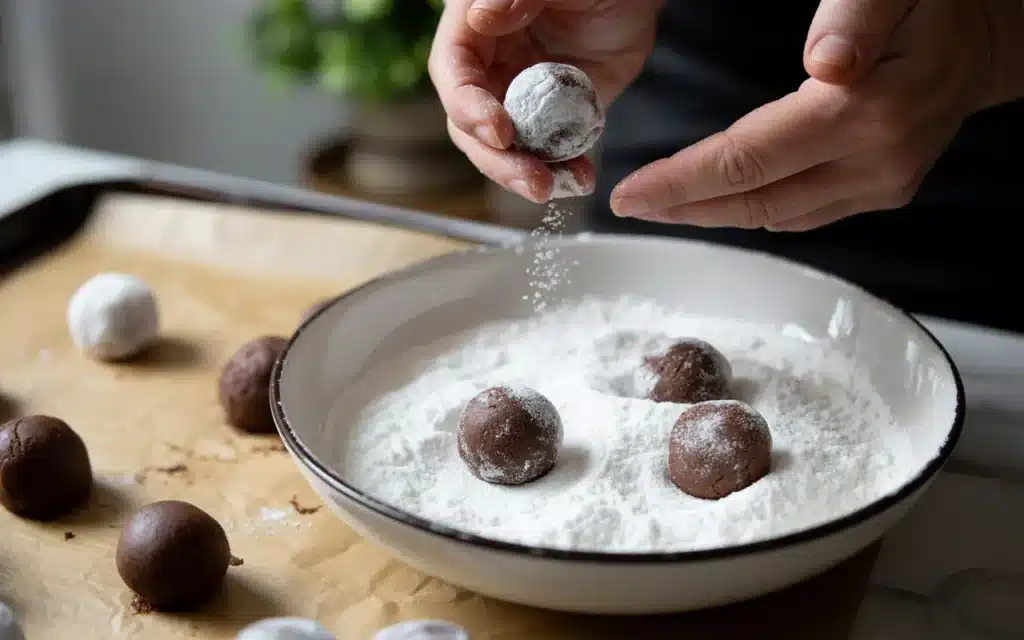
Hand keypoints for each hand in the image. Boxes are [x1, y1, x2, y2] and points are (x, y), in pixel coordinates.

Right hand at [429, 0, 661, 202]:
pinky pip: (543, 154)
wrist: (636, 1)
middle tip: (533, 182)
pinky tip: (580, 178)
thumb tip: (479, 20)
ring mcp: (516, 99)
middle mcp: (488, 69)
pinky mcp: (548, 121)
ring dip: (524, 175)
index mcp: (474, 30)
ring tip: (556, 188)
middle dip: (497, 160)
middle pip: (470, 126)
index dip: (469, 108)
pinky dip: (560, 171)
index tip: (501, 132)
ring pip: (503, 150)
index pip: (453, 74)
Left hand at [610, 0, 998, 230]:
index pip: (750, 161)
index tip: (630, 195)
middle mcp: (874, 162)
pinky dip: (754, 211)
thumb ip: (856, 15)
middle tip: (631, 206)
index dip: (683, 182)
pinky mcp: (883, 192)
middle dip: (684, 207)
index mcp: (864, 112)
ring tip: (663, 205)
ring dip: (714, 215)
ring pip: (777, 217)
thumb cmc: (932, 4)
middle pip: (756, 202)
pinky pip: (804, 216)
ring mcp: (881, 185)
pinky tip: (721, 202)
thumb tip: (826, 61)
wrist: (983, 38)